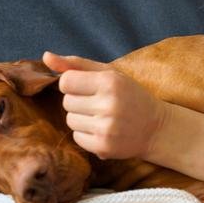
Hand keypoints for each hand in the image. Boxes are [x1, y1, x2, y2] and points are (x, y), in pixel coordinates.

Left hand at [42, 51, 165, 159]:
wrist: (157, 128)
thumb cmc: (131, 97)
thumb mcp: (111, 75)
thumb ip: (77, 64)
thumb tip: (46, 56)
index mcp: (110, 82)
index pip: (66, 81)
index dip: (73, 85)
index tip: (88, 88)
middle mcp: (109, 104)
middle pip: (66, 102)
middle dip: (79, 102)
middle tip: (100, 104)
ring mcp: (106, 127)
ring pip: (70, 120)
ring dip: (82, 119)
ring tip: (102, 118)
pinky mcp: (103, 146)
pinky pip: (76, 138)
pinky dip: (86, 135)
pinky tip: (103, 131)